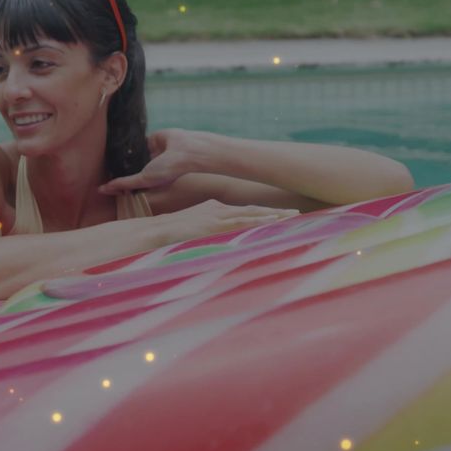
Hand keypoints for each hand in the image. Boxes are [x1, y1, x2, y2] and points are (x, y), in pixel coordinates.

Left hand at [100, 129, 200, 193]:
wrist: (185, 151)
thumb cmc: (169, 170)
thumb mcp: (145, 180)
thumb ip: (125, 183)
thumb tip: (104, 188)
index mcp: (148, 181)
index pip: (127, 184)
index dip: (115, 185)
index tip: (100, 186)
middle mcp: (148, 168)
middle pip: (127, 168)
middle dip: (115, 168)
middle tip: (97, 169)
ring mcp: (149, 153)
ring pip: (130, 154)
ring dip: (120, 154)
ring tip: (102, 154)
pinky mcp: (150, 140)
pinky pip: (136, 141)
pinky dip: (128, 141)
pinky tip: (116, 141)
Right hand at [157, 200, 298, 244]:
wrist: (156, 230)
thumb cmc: (170, 233)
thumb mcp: (191, 230)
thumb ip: (204, 232)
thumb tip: (210, 241)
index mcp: (213, 208)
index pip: (243, 211)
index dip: (262, 213)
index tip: (279, 215)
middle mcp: (218, 209)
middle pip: (252, 210)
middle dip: (274, 212)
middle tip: (294, 213)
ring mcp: (217, 216)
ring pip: (251, 214)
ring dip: (272, 215)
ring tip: (291, 216)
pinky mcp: (215, 224)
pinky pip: (241, 222)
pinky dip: (258, 222)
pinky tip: (272, 222)